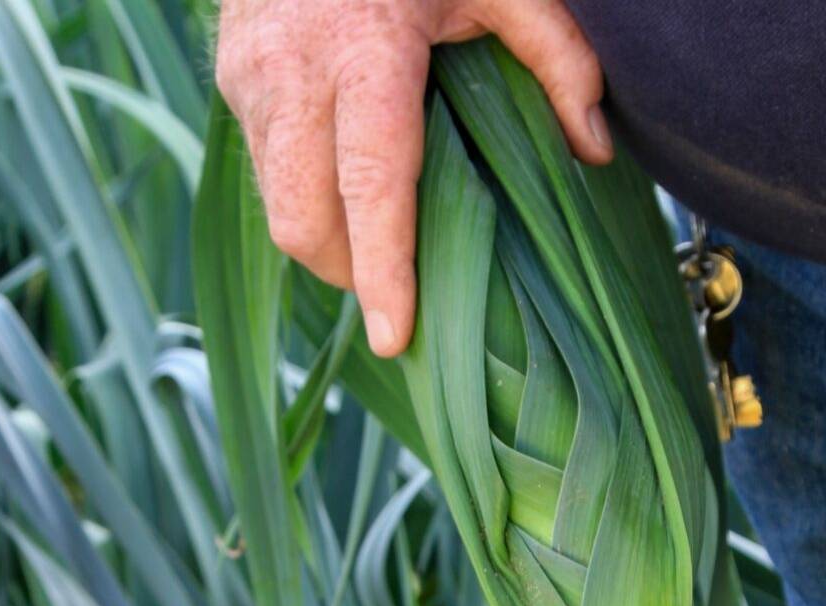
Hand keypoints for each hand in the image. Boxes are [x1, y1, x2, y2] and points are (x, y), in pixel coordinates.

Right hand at [215, 0, 610, 356]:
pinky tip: (344, 188)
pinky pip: (265, 178)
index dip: (383, 268)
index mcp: (362, 48)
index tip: (394, 336)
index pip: (369, 184)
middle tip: (398, 291)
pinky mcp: (231, 88)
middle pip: (304, 220)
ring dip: (327, 248)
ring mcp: (249, 82)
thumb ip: (556, 56)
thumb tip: (594, 150)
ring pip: (278, 213)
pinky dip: (308, 204)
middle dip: (351, 273)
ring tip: (376, 245)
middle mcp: (292, 72)